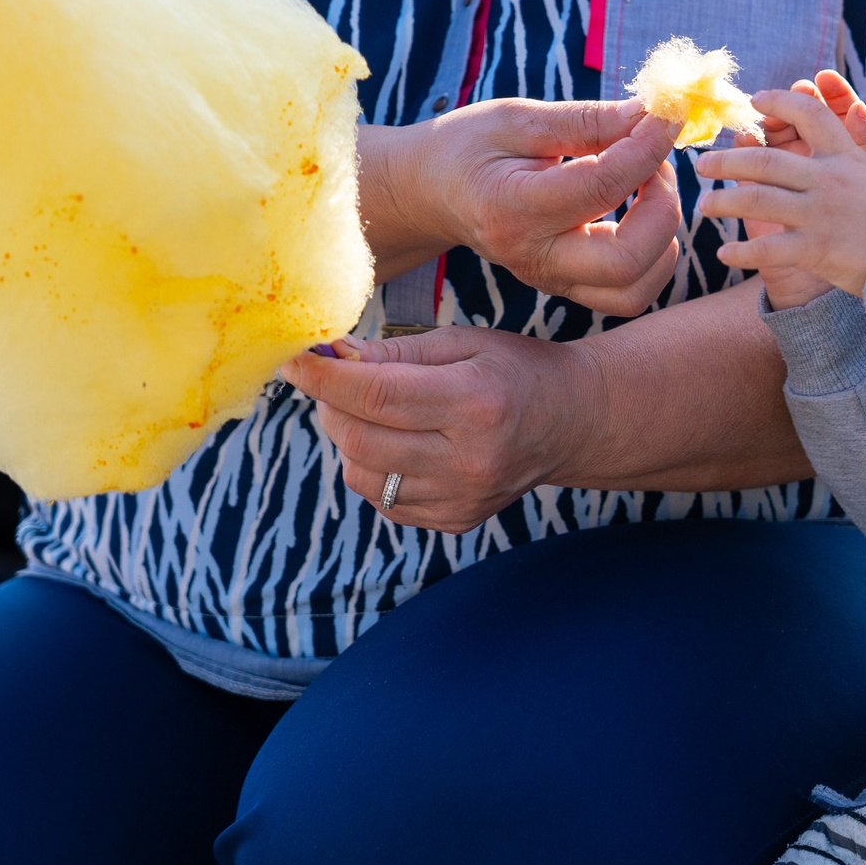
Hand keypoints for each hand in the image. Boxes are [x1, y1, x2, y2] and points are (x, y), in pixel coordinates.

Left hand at [281, 327, 602, 534]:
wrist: (571, 422)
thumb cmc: (515, 370)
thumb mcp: (464, 342)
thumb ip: (396, 351)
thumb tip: (331, 357)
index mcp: (474, 403)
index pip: (376, 396)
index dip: (324, 378)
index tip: (294, 361)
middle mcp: (468, 460)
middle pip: (361, 441)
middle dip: (332, 406)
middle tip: (336, 382)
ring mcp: (461, 499)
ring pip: (363, 476)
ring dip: (350, 440)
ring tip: (373, 413)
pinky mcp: (455, 521)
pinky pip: (383, 500)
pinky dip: (374, 469)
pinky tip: (398, 443)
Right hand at [364, 98, 681, 315]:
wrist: (432, 194)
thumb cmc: (471, 147)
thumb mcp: (517, 118)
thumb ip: (586, 120)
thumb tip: (650, 114)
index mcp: (512, 208)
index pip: (601, 186)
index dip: (647, 147)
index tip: (665, 115)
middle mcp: (533, 257)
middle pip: (626, 259)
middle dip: (662, 204)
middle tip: (654, 160)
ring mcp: (551, 280)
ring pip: (636, 289)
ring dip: (664, 235)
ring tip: (647, 185)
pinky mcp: (567, 287)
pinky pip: (629, 292)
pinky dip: (654, 253)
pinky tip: (639, 210)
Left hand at [698, 88, 865, 300]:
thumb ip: (859, 146)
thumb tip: (852, 112)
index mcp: (845, 157)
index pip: (809, 114)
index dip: (779, 103)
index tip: (756, 101)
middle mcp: (828, 180)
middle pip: (766, 161)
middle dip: (728, 161)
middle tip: (704, 164)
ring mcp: (820, 214)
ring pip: (757, 199)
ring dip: (724, 202)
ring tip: (705, 208)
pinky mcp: (816, 249)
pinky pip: (768, 249)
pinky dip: (742, 253)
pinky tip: (725, 255)